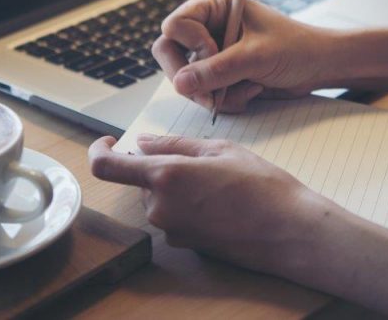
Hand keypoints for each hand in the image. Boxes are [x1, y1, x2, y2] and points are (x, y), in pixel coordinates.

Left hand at [88, 134, 322, 273]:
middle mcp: (161, 207)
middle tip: (199, 159)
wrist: (289, 231)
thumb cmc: (261, 186)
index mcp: (165, 176)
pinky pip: (174, 217)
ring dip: (176, 186)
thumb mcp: (220, 149)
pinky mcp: (185, 244)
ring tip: (217, 180)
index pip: (106, 167)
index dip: (99, 151)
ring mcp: (172, 230)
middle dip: (159, 167)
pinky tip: (220, 201)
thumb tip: (144, 143)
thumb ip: (175, 145)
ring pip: (158, 199)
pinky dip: (188, 204)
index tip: (109, 142)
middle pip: (139, 181)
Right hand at [152, 0, 333, 111]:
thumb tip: (180, 84)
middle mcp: (206, 26)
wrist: (320, 67)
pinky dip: (225, 99)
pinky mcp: (219, 73)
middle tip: (213, 96)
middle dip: (192, 79)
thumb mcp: (257, 57)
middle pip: (169, 53)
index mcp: (214, 5)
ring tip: (248, 87)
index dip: (192, 45)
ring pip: (185, 79)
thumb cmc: (296, 48)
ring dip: (214, 92)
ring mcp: (210, 51)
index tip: (217, 54)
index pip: (175, 26)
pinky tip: (252, 90)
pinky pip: (203, 93)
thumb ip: (218, 70)